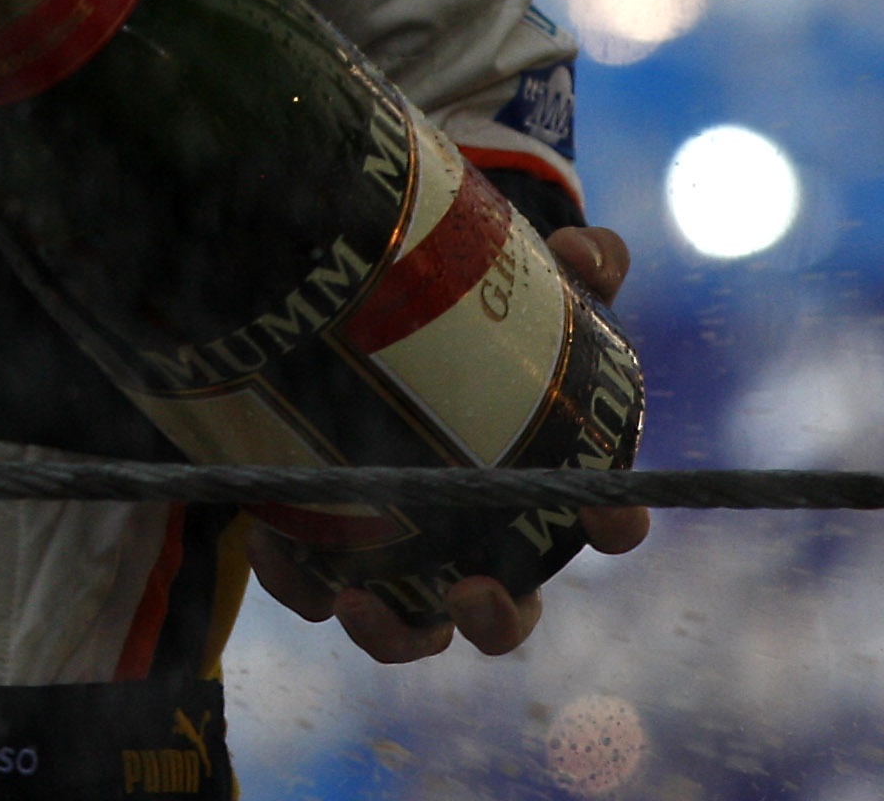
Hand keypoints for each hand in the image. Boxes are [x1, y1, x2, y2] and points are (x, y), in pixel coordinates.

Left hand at [246, 224, 650, 660]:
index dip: (614, 521)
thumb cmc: (481, 332)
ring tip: (358, 602)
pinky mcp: (332, 549)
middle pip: (509, 613)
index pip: (601, 519)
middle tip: (474, 591)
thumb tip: (589, 251)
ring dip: (392, 632)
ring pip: (412, 629)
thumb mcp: (525, 290)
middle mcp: (483, 541)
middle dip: (498, 617)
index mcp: (544, 488)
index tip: (609, 513)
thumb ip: (574, 267)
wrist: (374, 330)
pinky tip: (269, 539)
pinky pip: (314, 586)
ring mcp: (408, 555)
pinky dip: (296, 577)